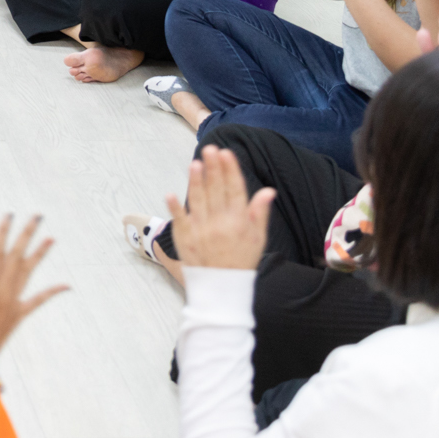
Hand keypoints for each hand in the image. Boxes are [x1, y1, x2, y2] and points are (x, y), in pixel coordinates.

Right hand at [0, 215, 67, 373]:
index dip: (3, 232)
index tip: (9, 215)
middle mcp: (3, 293)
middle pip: (17, 257)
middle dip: (27, 235)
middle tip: (37, 217)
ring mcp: (13, 304)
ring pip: (29, 273)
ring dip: (40, 254)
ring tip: (50, 238)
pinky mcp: (18, 315)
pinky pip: (38, 301)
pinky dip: (52, 292)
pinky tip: (65, 285)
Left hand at [166, 145, 272, 270]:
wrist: (222, 288)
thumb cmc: (242, 260)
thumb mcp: (258, 238)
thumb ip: (260, 213)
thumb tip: (268, 191)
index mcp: (239, 222)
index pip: (235, 191)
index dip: (230, 171)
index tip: (226, 153)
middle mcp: (220, 224)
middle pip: (216, 191)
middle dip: (213, 169)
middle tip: (209, 149)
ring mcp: (201, 231)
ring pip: (198, 201)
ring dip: (196, 182)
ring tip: (194, 164)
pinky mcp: (186, 238)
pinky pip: (180, 220)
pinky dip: (175, 208)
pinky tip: (170, 194)